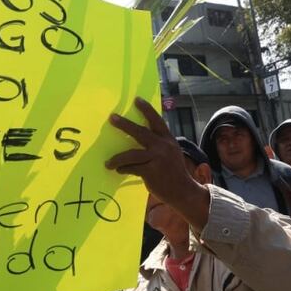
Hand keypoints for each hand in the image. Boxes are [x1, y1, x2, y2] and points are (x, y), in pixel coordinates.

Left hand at [107, 97, 209, 229]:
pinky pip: (132, 168)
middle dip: (124, 124)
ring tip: (108, 162)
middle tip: (112, 118)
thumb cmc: (174, 172)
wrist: (183, 190)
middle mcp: (163, 146)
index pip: (157, 120)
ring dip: (117, 158)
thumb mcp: (171, 153)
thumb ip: (159, 144)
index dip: (147, 109)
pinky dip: (124, 169)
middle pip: (140, 132)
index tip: (136, 100)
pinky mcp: (150, 171)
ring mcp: (157, 159)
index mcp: (168, 140)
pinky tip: (118, 170)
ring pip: (131, 154)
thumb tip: (138, 138)